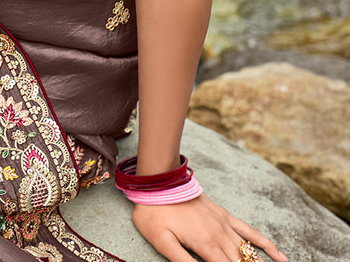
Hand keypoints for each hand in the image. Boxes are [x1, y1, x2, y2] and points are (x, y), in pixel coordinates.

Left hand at [132, 193, 287, 261]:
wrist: (158, 181)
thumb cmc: (155, 214)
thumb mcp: (162, 242)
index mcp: (205, 245)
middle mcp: (220, 236)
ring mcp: (224, 225)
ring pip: (248, 252)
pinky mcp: (225, 216)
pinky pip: (250, 231)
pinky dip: (266, 245)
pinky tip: (280, 257)